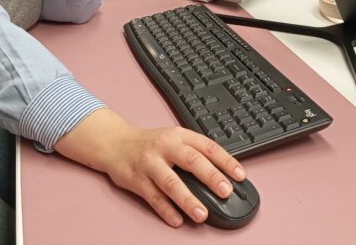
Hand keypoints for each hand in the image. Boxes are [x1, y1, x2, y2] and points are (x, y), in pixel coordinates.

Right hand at [54, 108, 245, 226]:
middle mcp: (165, 146)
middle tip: (225, 191)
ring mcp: (149, 163)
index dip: (225, 160)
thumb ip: (195, 152)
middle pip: (191, 161)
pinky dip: (166, 210)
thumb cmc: (150, 144)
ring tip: (202, 214)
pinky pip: (153, 197)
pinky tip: (177, 220)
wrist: (116, 143)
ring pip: (171, 182)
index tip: (240, 175)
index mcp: (179, 135)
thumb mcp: (174, 138)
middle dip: (210, 176)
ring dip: (187, 199)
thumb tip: (223, 174)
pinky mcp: (136, 179)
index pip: (207, 146)